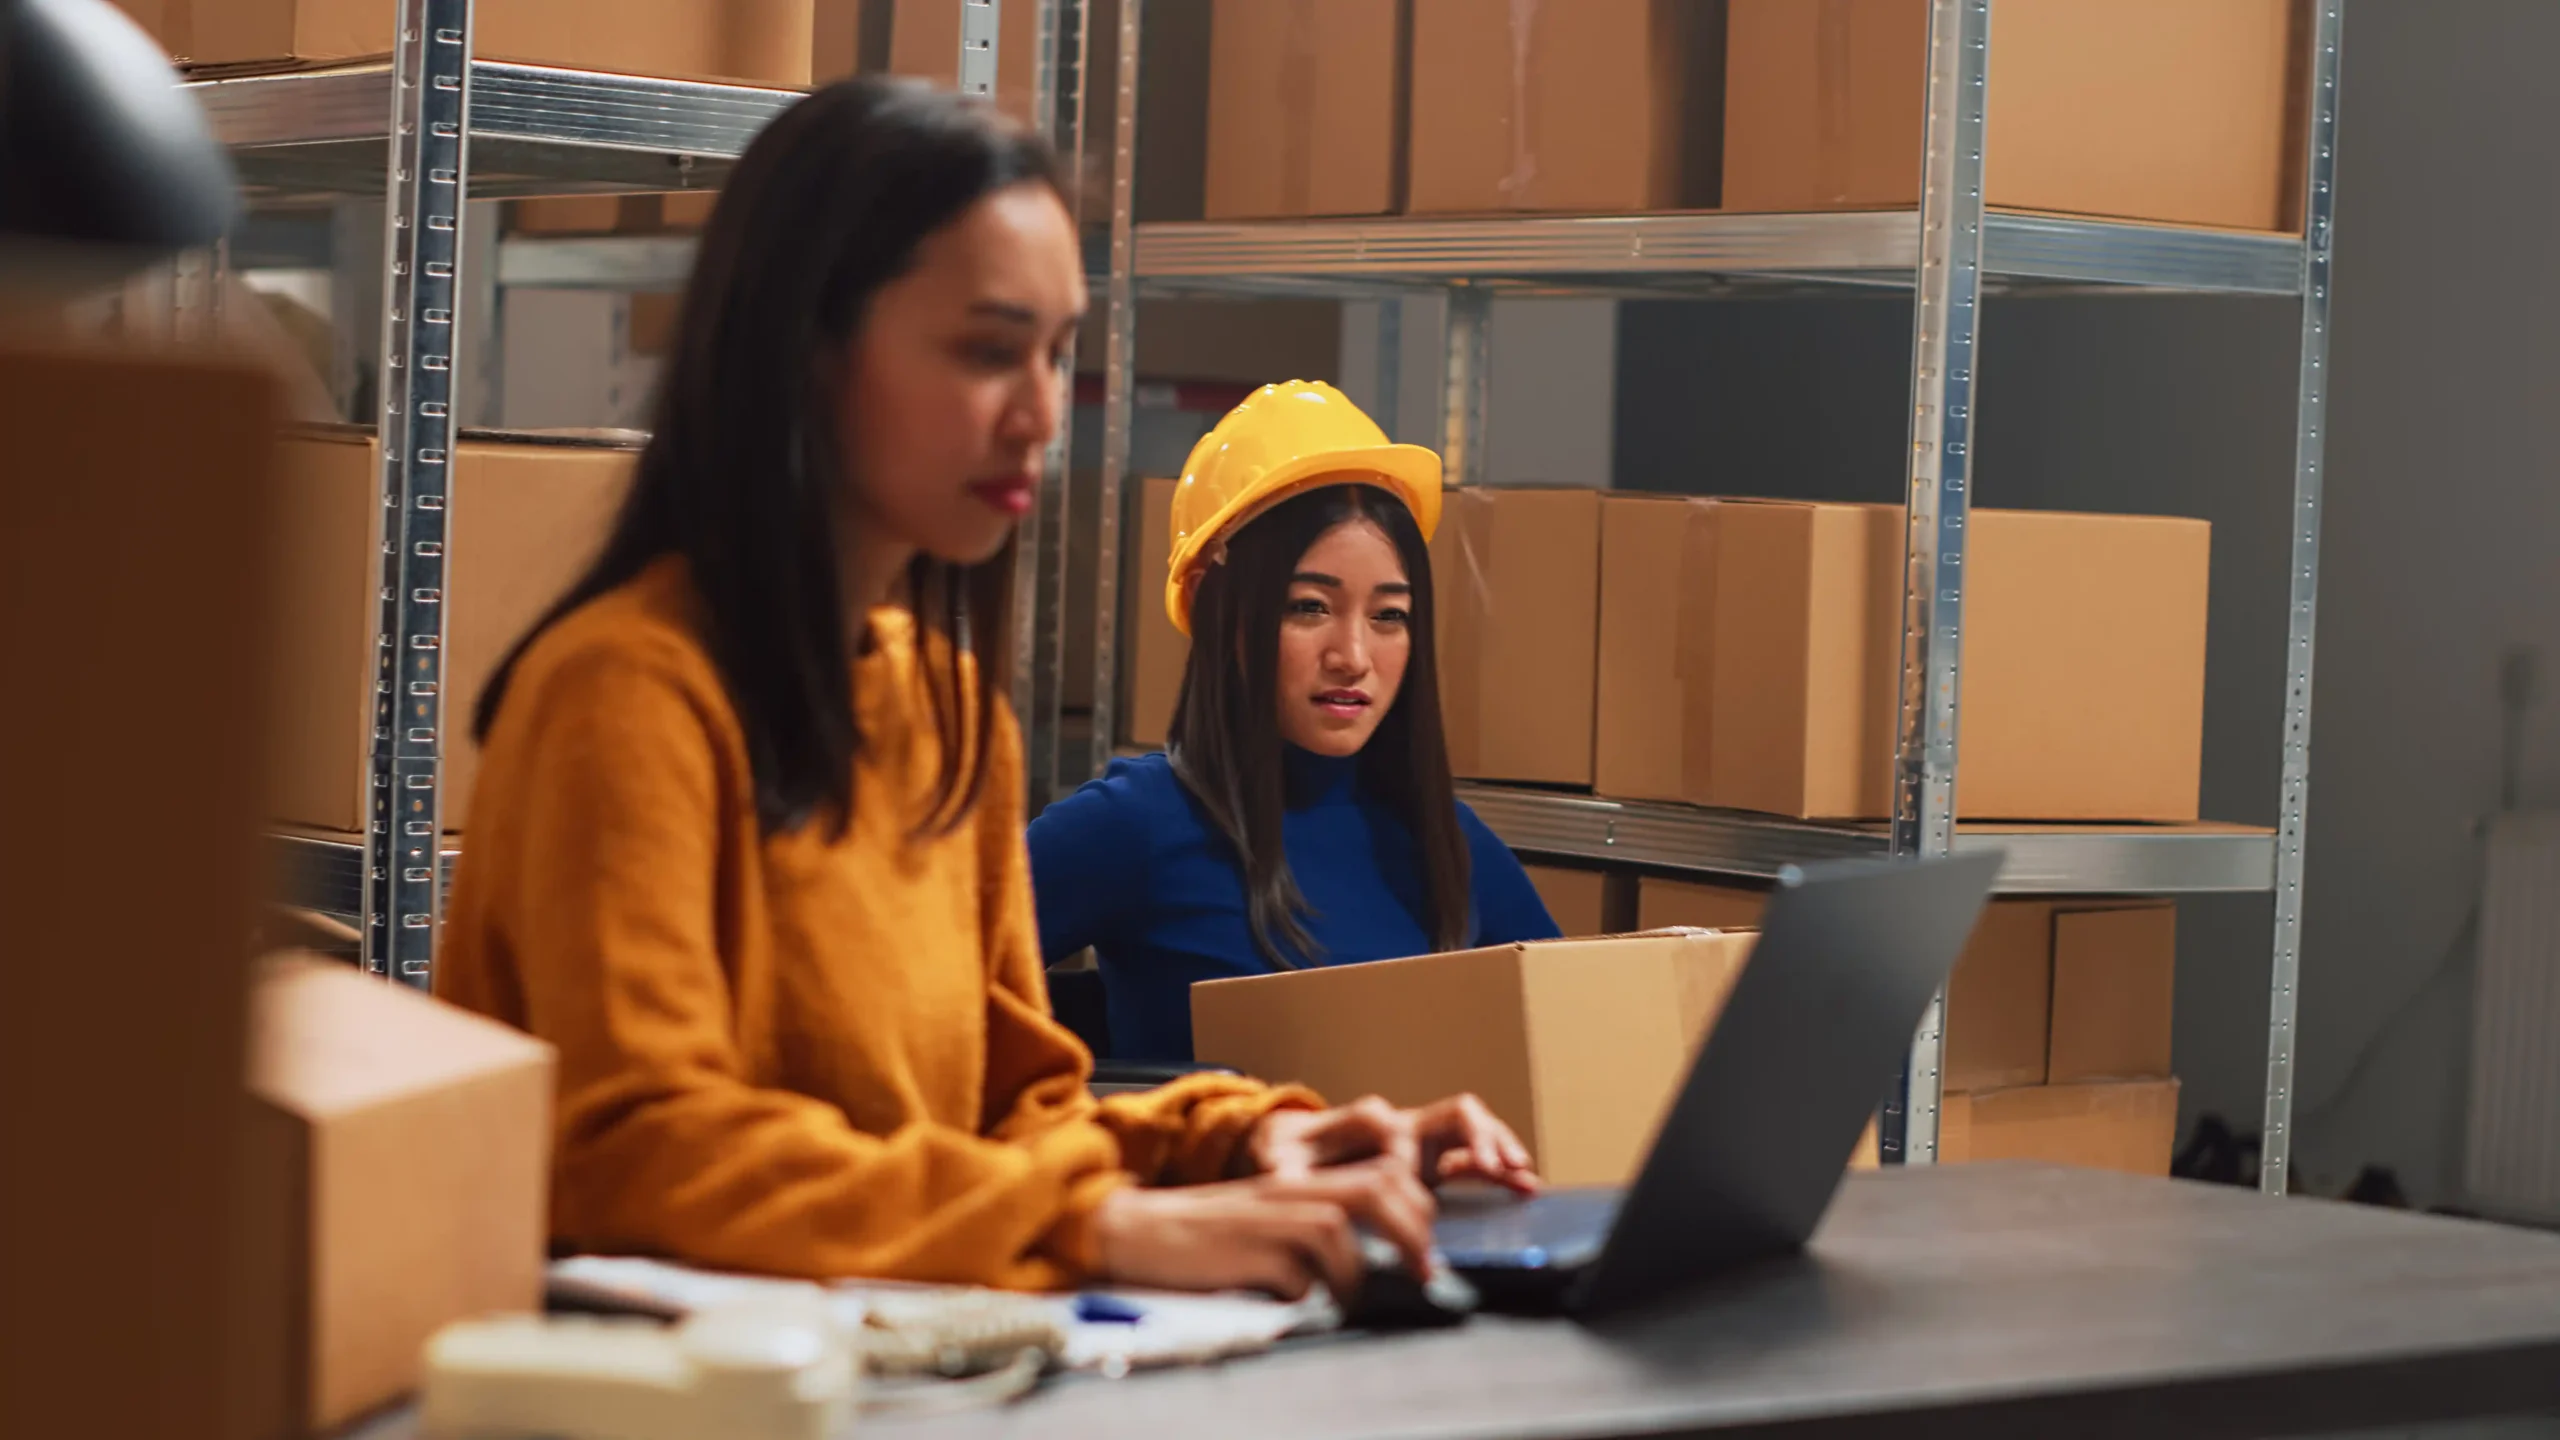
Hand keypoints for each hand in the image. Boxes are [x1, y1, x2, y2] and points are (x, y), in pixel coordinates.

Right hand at [1092, 1159, 1436, 1299]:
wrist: (1135, 1231)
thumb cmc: (1205, 1234)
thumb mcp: (1267, 1216)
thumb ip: (1311, 1224)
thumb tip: (1367, 1261)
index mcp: (1300, 1179)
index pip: (1379, 1174)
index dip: (1416, 1207)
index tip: (1426, 1249)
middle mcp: (1289, 1191)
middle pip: (1373, 1188)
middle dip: (1411, 1231)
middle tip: (1422, 1271)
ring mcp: (1266, 1218)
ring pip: (1336, 1229)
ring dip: (1355, 1273)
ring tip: (1352, 1300)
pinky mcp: (1243, 1250)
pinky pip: (1293, 1276)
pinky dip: (1303, 1294)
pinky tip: (1291, 1302)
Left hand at [1248, 1094, 1539, 1193]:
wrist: (1283, 1148)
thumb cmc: (1282, 1156)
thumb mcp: (1277, 1165)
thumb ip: (1290, 1175)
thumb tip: (1304, 1188)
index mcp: (1367, 1120)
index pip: (1400, 1137)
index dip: (1405, 1167)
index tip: (1406, 1195)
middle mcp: (1403, 1123)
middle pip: (1453, 1113)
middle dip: (1478, 1138)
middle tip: (1492, 1166)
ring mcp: (1422, 1140)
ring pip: (1473, 1129)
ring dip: (1498, 1147)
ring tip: (1519, 1174)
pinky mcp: (1432, 1160)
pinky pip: (1474, 1154)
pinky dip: (1498, 1163)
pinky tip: (1522, 1182)